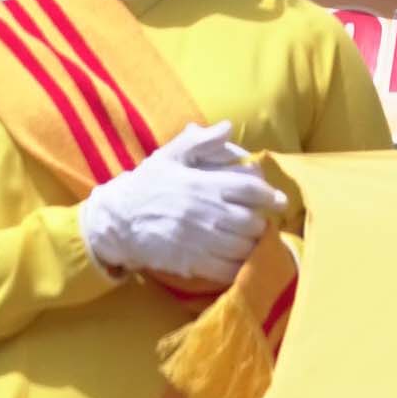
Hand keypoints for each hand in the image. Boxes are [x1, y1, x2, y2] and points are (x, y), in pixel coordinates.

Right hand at [80, 122, 281, 290]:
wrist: (116, 220)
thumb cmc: (145, 185)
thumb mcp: (170, 156)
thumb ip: (200, 141)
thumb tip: (228, 127)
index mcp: (204, 184)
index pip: (250, 189)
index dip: (270, 196)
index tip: (280, 201)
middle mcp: (207, 212)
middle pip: (251, 222)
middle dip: (261, 224)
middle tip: (260, 224)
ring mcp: (200, 240)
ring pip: (242, 248)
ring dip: (252, 247)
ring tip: (252, 243)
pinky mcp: (191, 262)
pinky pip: (226, 270)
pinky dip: (239, 269)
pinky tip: (239, 264)